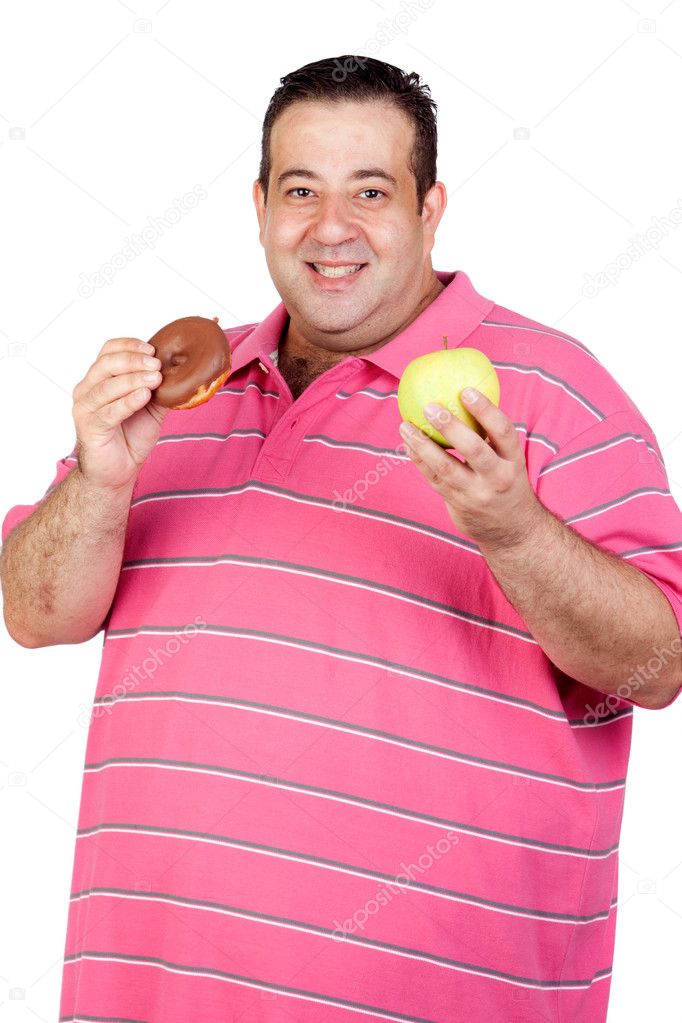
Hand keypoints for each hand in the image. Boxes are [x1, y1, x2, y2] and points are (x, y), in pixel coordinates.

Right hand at [72, 337, 169, 491]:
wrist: (118, 471)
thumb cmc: (130, 437)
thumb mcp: (151, 408)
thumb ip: (160, 389)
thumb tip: (183, 372)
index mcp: (99, 379)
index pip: (108, 351)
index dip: (129, 345)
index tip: (152, 348)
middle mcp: (87, 389)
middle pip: (106, 364)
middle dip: (134, 361)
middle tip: (157, 364)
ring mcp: (85, 408)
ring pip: (107, 386)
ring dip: (133, 379)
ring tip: (155, 379)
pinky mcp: (89, 427)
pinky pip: (109, 411)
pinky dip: (128, 401)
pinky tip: (144, 396)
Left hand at [398, 388, 543, 549]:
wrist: (511, 530)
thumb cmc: (506, 482)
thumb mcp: (510, 460)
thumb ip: (493, 436)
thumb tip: (466, 394)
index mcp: (514, 461)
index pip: (503, 431)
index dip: (486, 410)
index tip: (466, 390)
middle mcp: (497, 478)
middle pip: (474, 449)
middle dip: (450, 427)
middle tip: (429, 407)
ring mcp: (476, 493)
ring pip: (445, 467)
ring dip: (422, 445)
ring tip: (405, 425)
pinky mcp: (457, 504)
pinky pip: (433, 479)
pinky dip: (418, 460)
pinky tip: (407, 443)